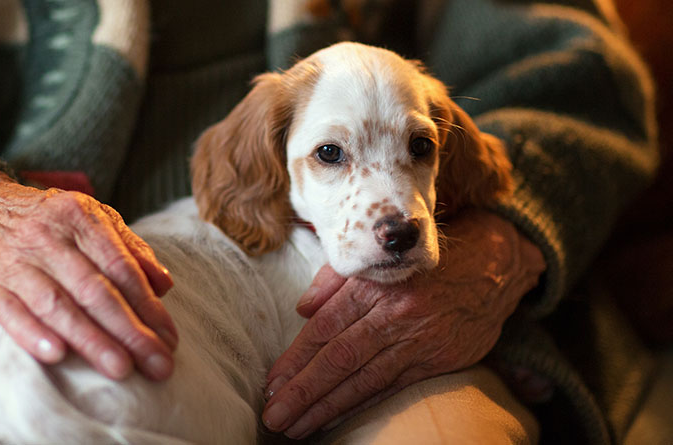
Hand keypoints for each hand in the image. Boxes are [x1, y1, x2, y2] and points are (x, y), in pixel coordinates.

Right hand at [0, 170, 177, 380]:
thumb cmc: (43, 222)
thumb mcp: (88, 219)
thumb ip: (128, 249)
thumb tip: (164, 285)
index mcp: (79, 217)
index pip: (120, 268)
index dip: (148, 306)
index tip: (170, 339)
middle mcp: (47, 237)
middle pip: (95, 290)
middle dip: (130, 331)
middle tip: (158, 364)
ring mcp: (14, 261)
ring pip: (57, 304)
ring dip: (91, 339)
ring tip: (120, 369)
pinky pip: (9, 312)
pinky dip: (32, 334)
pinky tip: (56, 355)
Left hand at [261, 209, 545, 438]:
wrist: (497, 263)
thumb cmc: (426, 256)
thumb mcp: (379, 254)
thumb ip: (336, 279)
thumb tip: (302, 309)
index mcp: (375, 285)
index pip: (325, 327)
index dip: (296, 358)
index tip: (272, 382)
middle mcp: (396, 314)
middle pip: (340, 359)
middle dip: (304, 391)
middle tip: (275, 415)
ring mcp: (420, 340)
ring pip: (365, 380)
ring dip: (327, 407)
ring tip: (297, 426)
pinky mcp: (440, 360)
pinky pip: (394, 388)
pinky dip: (363, 406)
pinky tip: (337, 419)